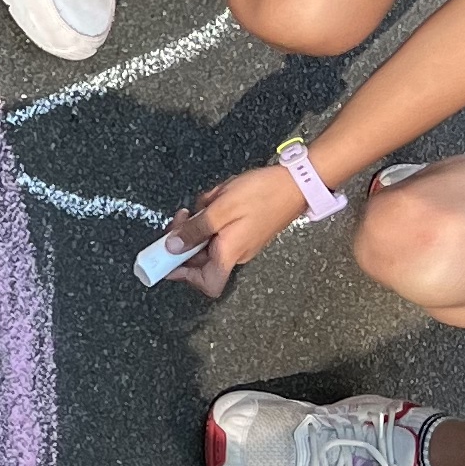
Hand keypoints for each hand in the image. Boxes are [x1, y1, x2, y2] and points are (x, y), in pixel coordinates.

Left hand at [153, 163, 309, 296]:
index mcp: (230, 253)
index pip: (206, 283)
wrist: (297, 181)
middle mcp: (235, 253)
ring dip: (202, 218)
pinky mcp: (244, 229)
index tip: (166, 258)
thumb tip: (171, 248)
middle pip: (199, 257)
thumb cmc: (263, 194)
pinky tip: (219, 196)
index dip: (184, 275)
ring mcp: (240, 241)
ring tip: (211, 199)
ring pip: (208, 237)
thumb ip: (195, 230)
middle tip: (183, 215)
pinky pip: (220, 226)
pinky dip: (214, 212)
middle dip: (187, 234)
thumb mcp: (220, 209)